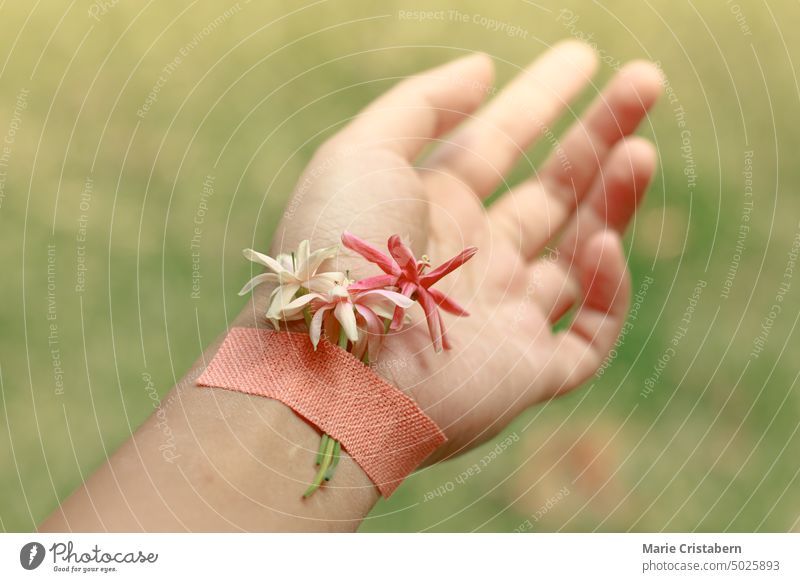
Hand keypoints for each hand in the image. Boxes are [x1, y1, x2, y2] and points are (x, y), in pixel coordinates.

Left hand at [240, 41, 661, 462]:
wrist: (332, 371)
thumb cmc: (339, 255)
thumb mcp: (362, 153)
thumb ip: (423, 104)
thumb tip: (485, 67)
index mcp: (429, 211)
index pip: (496, 145)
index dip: (541, 100)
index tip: (585, 58)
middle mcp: (469, 261)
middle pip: (549, 192)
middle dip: (598, 137)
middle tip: (646, 81)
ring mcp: (501, 318)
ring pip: (577, 255)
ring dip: (615, 200)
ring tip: (642, 149)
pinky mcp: (526, 374)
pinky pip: (588, 337)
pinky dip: (606, 291)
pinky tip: (599, 244)